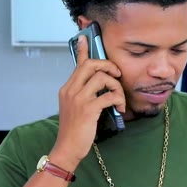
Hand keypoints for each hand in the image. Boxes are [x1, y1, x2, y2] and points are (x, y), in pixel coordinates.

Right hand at [52, 34, 125, 169]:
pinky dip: (118, 99)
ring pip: (102, 78)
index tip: (84, 38)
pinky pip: (109, 95)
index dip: (83, 50)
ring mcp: (78, 99)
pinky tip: (120, 108)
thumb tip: (99, 87)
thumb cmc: (74, 131)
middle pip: (91, 65)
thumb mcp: (74, 108)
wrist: (66, 149)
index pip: (77, 64)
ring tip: (119, 99)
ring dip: (116, 86)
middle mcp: (70, 90)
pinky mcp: (88, 109)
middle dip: (108, 66)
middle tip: (117, 75)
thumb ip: (82, 95)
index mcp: (67, 89)